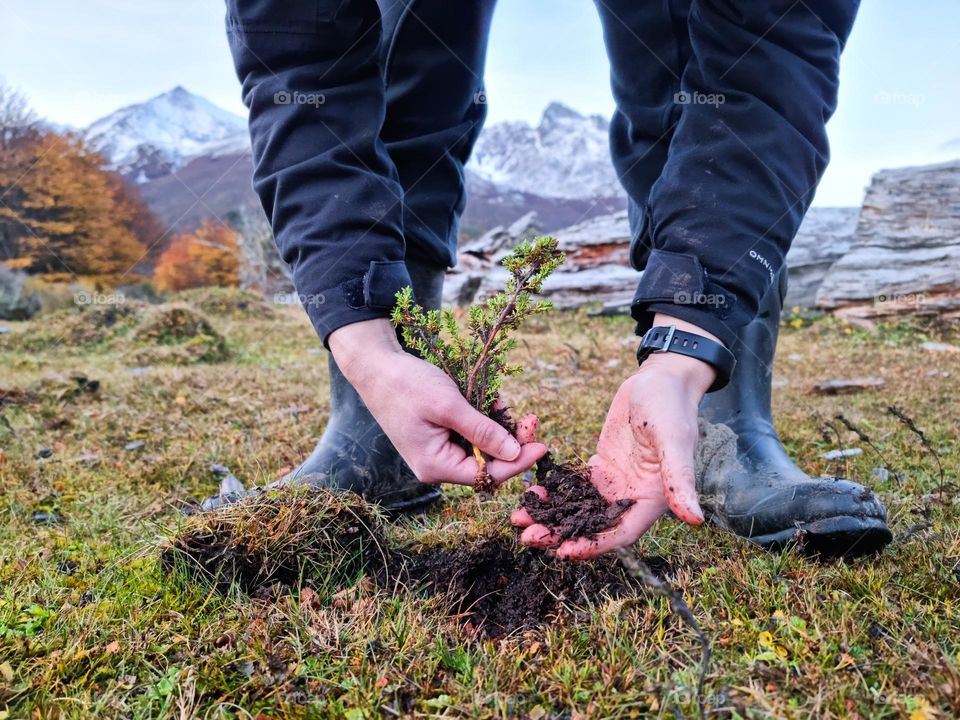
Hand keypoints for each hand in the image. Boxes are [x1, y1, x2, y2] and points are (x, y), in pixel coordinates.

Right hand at [329, 319, 545, 484]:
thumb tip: (515, 453)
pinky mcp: (439, 437)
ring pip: (481, 448)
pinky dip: (484, 419)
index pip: (487, 474)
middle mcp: (437, 465)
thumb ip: (482, 430)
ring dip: (498, 427)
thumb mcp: (449, 405)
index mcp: (435, 465)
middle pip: (487, 464)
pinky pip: (470, 435)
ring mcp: (437, 452)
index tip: (543, 445)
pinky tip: (492, 400)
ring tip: (506, 403)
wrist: (376, 367)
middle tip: (530, 419)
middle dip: (511, 442)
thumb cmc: (407, 385)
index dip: (518, 462)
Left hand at [512, 314, 717, 558]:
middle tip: (527, 537)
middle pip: (593, 526)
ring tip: (519, 518)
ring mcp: (614, 483)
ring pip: (580, 510)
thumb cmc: (672, 406)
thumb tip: (694, 520)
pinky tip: (529, 493)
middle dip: (561, 534)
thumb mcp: (675, 441)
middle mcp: (632, 497)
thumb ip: (680, 480)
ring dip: (552, 517)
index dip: (593, 546)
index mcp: (652, 499)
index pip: (621, 533)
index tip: (563, 551)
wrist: (661, 379)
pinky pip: (574, 487)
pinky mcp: (601, 467)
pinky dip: (553, 493)